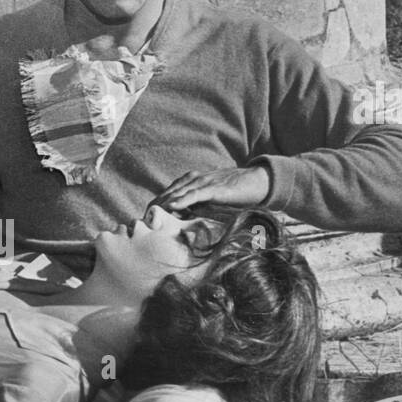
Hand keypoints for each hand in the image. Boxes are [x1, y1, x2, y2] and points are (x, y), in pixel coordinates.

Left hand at [152, 166, 269, 215]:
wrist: (258, 182)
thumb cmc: (236, 193)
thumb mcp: (212, 200)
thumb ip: (199, 207)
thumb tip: (187, 221)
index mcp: (192, 181)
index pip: (168, 193)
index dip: (156, 205)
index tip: (146, 218)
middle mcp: (195, 179)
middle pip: (168, 193)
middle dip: (155, 206)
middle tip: (143, 220)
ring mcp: (204, 182)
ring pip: (178, 193)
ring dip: (163, 204)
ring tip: (150, 215)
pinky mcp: (214, 188)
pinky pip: (195, 194)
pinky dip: (182, 200)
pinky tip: (172, 207)